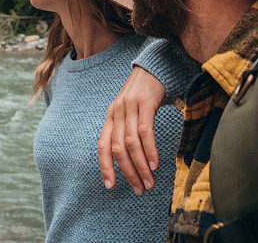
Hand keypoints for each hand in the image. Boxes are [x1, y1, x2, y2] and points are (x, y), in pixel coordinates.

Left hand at [98, 66, 165, 194]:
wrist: (153, 68)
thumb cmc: (141, 94)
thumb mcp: (128, 111)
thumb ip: (125, 131)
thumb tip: (129, 159)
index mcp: (110, 117)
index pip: (102, 146)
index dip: (105, 167)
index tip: (110, 186)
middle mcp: (116, 113)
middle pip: (117, 149)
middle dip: (128, 172)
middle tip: (140, 189)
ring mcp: (130, 107)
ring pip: (131, 144)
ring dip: (140, 166)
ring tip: (149, 182)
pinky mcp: (145, 103)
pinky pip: (145, 131)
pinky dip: (149, 150)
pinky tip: (155, 164)